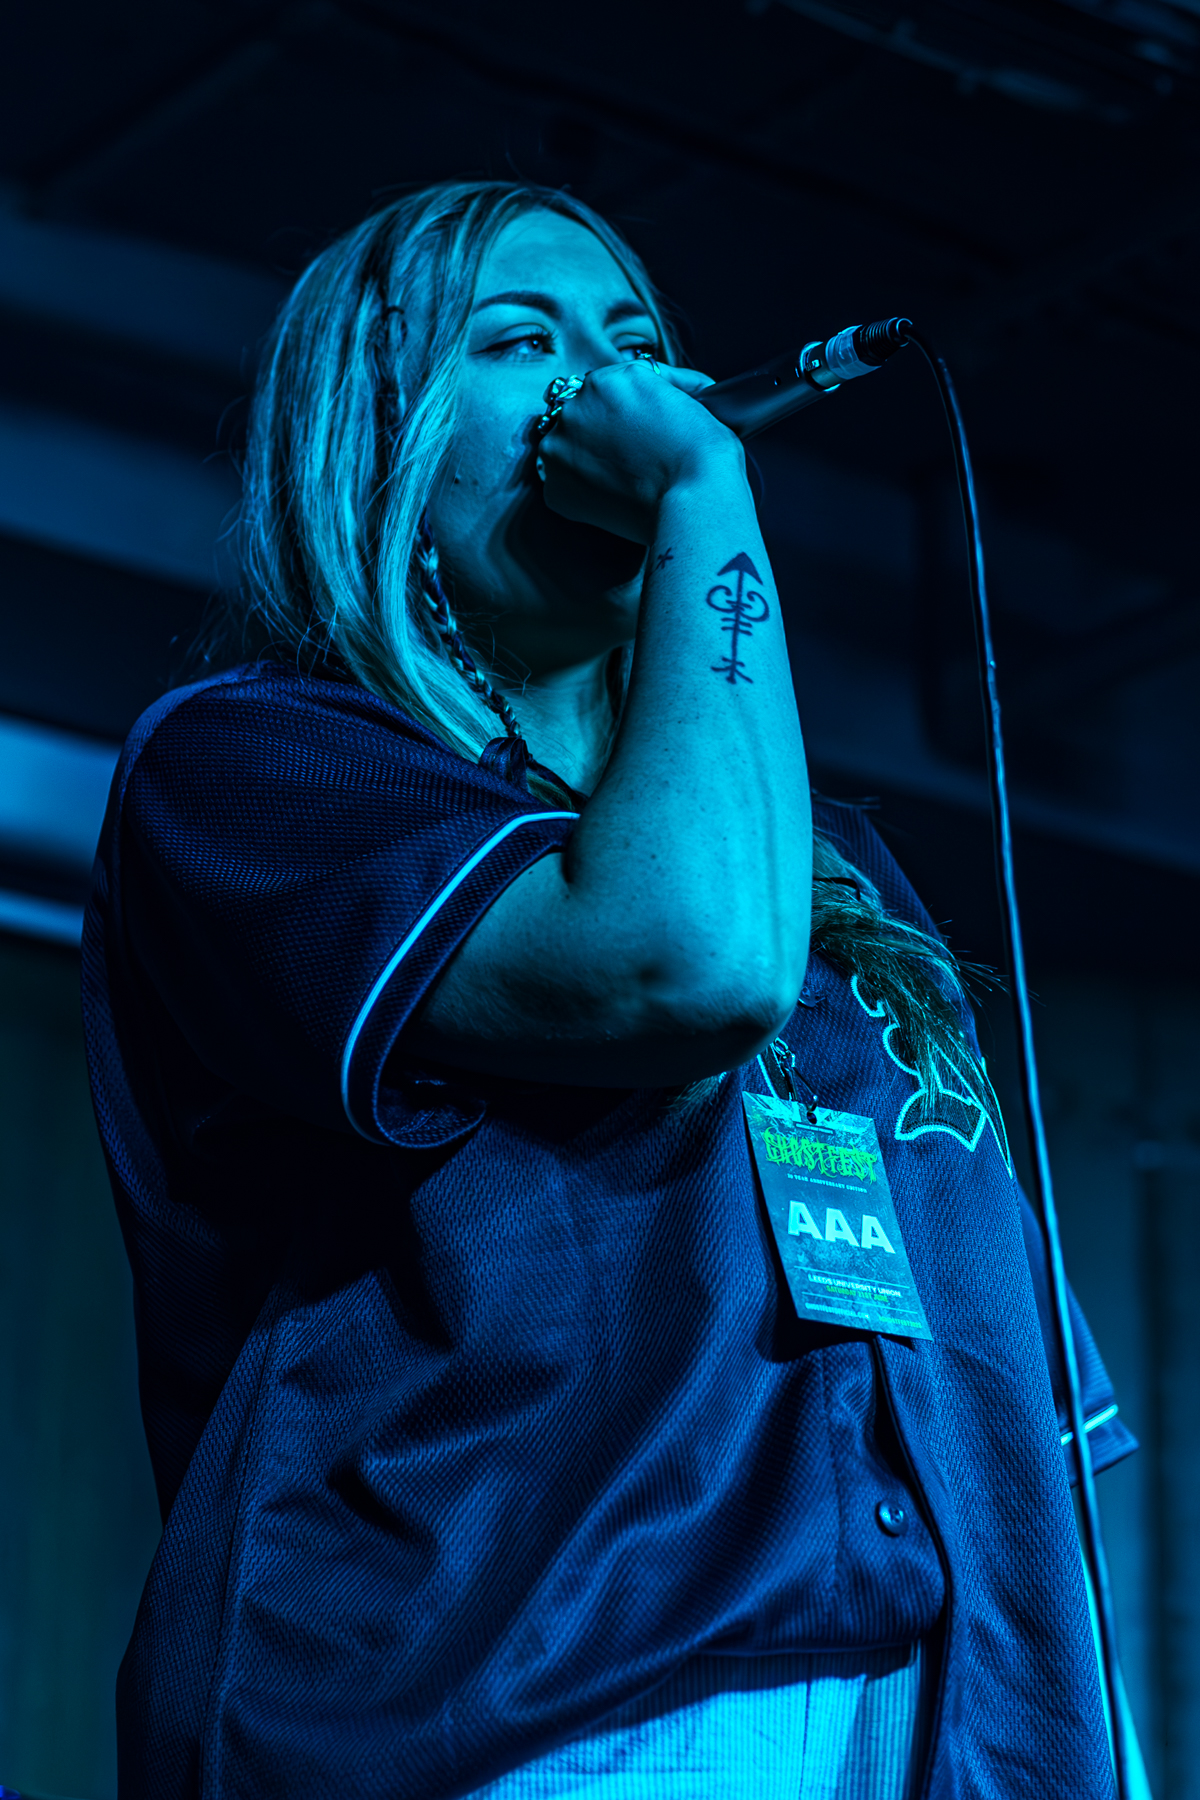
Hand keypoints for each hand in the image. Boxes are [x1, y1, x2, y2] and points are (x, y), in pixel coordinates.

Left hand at [535, 359, 743, 543]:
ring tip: (617, 480)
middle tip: (627, 457)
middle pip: (581, 415)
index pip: (604, 389)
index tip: (631, 430)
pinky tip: (608, 497)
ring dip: (584, 459)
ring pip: (566, 448)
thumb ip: (666, 384)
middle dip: (599, 432)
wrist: (694, 500)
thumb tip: (663, 383)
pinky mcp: (554, 486)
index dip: (619, 411)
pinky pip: (562, 484)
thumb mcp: (690, 398)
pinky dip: (580, 491)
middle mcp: (577, 405)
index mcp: (609, 379)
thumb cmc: (703, 455)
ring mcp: (560, 446)